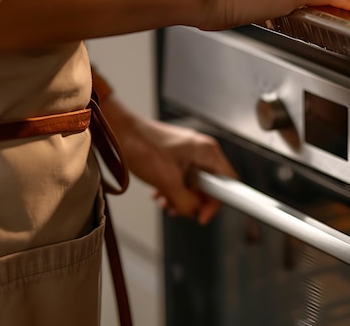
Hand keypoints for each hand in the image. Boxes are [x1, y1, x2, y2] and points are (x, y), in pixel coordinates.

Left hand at [100, 94, 236, 224]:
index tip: (202, 215)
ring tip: (164, 201)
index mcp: (207, 151)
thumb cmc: (143, 148)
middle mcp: (202, 149)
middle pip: (211, 184)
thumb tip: (194, 211)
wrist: (122, 133)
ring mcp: (190, 151)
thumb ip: (186, 201)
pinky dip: (174, 188)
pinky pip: (184, 177)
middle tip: (178, 209)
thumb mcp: (168, 182)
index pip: (227, 182)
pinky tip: (159, 193)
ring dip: (181, 197)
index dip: (217, 203)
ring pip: (195, 183)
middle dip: (194, 201)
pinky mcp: (178, 154)